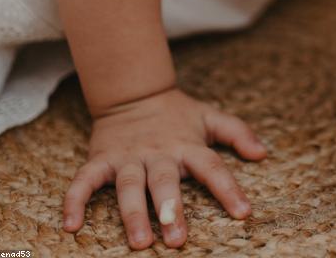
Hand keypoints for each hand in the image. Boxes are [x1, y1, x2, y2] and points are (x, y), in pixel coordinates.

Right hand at [61, 87, 268, 249]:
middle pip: (165, 181)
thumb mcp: (211, 117)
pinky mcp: (101, 159)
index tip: (244, 213)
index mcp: (188, 145)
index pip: (213, 167)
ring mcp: (128, 156)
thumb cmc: (179, 114)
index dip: (229, 189)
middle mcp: (159, 153)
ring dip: (132, 214)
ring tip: (140, 242)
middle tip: (177, 239)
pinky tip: (71, 226)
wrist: (136, 94)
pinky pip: (84, 180)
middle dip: (171, 209)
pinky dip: (75, 200)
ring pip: (129, 186)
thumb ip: (238, 133)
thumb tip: (263, 153)